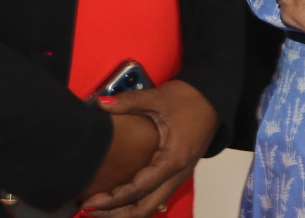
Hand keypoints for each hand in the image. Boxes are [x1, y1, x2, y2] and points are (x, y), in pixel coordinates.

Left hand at [82, 79, 220, 216]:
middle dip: (117, 214)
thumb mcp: (158, 97)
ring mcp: (179, 175)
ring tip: (100, 207)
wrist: (215, 98)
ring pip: (151, 205)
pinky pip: (155, 195)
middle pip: (146, 207)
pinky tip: (119, 196)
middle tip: (89, 209)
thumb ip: (129, 101)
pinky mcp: (176, 172)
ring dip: (126, 210)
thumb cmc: (189, 99)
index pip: (140, 189)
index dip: (114, 199)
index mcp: (173, 159)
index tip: (90, 201)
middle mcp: (177, 174)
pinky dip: (136, 201)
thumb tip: (100, 102)